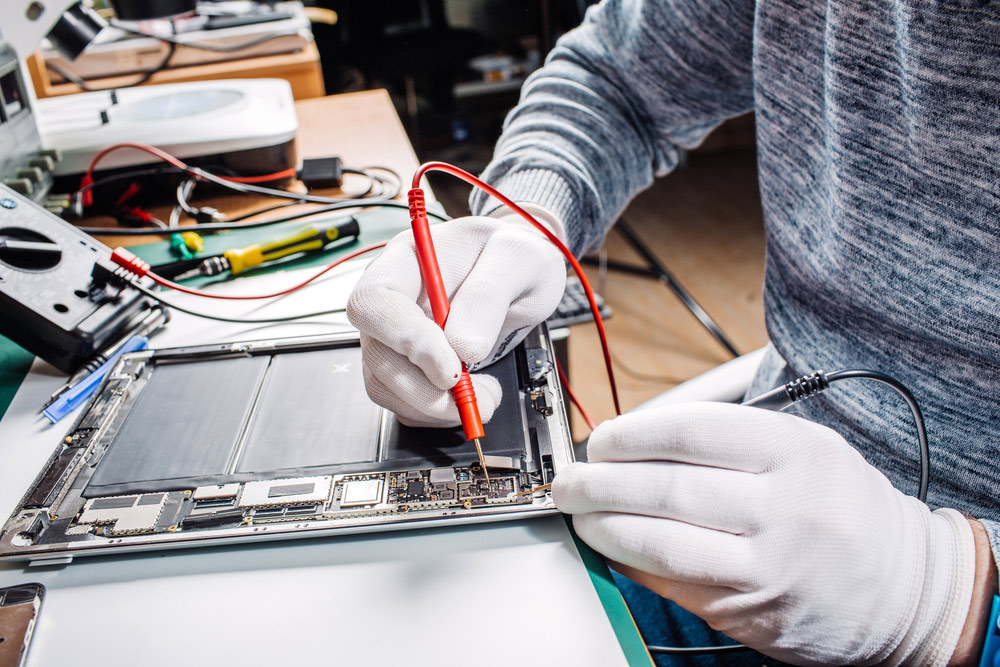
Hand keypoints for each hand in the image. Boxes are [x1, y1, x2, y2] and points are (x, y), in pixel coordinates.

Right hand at [346, 211, 565, 427]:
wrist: (521, 274)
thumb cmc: (514, 258)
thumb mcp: (518, 259)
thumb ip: (489, 294)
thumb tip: (464, 346)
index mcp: (408, 261)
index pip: (374, 302)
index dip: (406, 340)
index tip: (451, 367)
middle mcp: (393, 299)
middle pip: (376, 352)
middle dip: (424, 388)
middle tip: (473, 397)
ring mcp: (396, 335)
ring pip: (384, 384)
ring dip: (432, 406)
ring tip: (482, 397)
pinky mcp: (409, 364)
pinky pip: (403, 401)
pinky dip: (435, 413)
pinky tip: (469, 397)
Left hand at [553, 402, 975, 665]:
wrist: (907, 590)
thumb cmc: (844, 509)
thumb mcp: (807, 450)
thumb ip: (730, 439)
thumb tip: (638, 440)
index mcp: (799, 450)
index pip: (690, 431)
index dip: (630, 434)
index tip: (602, 439)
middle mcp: (788, 506)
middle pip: (666, 487)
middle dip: (600, 482)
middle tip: (570, 478)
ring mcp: (771, 564)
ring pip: (662, 541)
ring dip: (604, 526)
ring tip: (578, 512)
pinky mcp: (753, 610)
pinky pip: (674, 581)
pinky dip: (631, 562)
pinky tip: (610, 547)